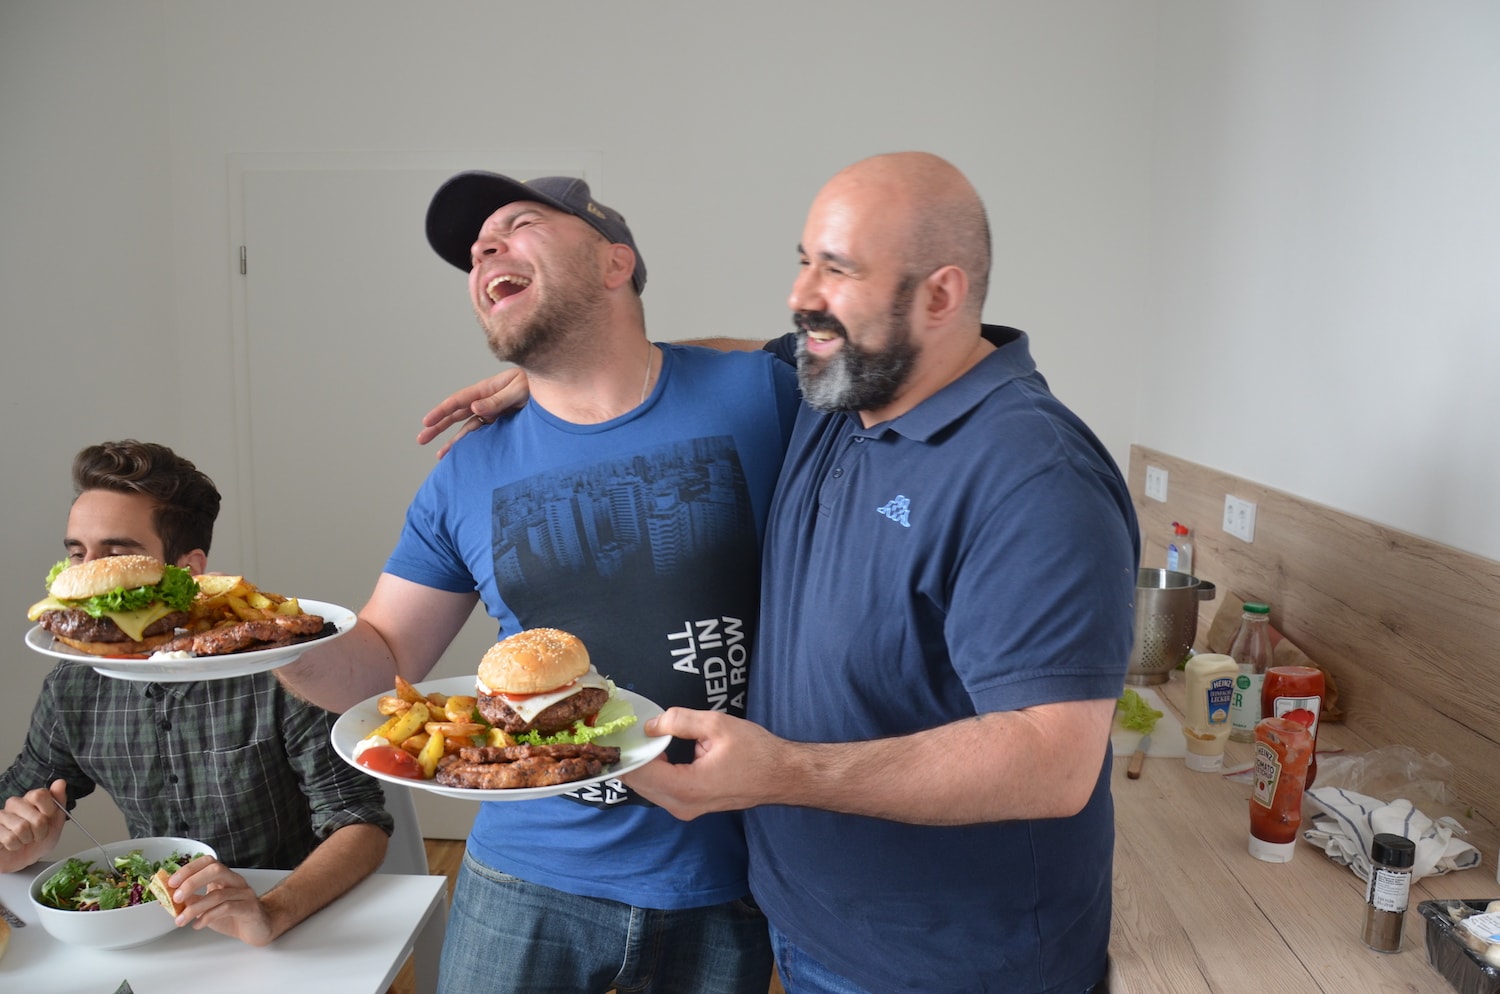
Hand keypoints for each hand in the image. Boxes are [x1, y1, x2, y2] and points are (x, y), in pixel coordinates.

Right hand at [0, 780, 66, 871]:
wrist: (24, 859)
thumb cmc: (38, 840)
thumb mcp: (56, 822)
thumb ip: (59, 801)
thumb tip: (60, 782)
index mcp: (30, 799)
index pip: (40, 795)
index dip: (49, 810)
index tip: (48, 818)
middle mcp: (14, 804)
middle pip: (36, 816)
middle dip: (41, 831)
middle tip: (37, 834)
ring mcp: (1, 816)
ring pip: (22, 828)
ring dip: (27, 839)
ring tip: (24, 839)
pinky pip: (10, 838)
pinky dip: (15, 845)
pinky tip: (13, 844)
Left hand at [169, 856, 276, 946]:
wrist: (258, 929)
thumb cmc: (233, 916)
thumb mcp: (208, 908)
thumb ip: (192, 900)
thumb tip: (171, 898)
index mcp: (225, 877)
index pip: (208, 862)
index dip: (188, 869)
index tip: (171, 883)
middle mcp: (236, 881)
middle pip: (215, 870)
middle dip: (192, 882)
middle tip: (176, 897)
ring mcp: (244, 894)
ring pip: (218, 894)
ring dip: (195, 908)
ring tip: (181, 920)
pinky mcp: (249, 908)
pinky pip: (227, 909)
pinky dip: (208, 917)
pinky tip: (198, 925)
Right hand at [416, 368, 531, 457]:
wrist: (555, 390)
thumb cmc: (537, 385)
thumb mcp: (519, 391)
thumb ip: (498, 400)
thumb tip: (475, 408)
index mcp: (486, 390)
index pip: (458, 401)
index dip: (440, 412)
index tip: (426, 423)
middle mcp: (486, 401)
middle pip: (456, 415)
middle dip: (437, 427)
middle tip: (421, 439)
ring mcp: (493, 412)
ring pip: (468, 427)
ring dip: (453, 440)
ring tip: (440, 456)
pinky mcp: (502, 422)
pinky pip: (483, 433)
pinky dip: (472, 443)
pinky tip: (464, 454)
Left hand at [621, 708, 783, 819]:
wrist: (781, 776)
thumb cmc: (756, 752)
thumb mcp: (716, 725)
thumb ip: (679, 721)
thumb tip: (651, 725)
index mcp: (686, 788)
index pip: (640, 771)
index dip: (628, 748)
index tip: (622, 728)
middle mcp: (681, 805)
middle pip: (638, 782)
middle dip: (630, 756)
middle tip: (625, 729)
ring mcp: (685, 809)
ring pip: (647, 787)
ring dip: (640, 764)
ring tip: (640, 737)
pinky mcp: (690, 806)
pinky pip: (660, 789)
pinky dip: (652, 771)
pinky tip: (656, 750)